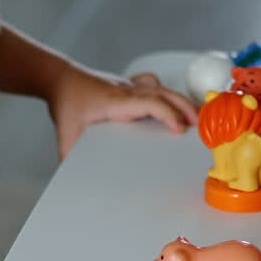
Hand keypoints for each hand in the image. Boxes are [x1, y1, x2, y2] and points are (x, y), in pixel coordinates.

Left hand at [48, 65, 197, 159]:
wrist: (60, 79)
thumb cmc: (66, 104)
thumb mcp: (66, 135)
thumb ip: (72, 158)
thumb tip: (78, 181)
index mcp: (116, 102)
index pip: (150, 102)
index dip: (168, 114)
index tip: (180, 130)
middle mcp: (127, 91)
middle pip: (164, 94)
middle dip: (185, 108)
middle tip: (201, 125)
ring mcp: (130, 86)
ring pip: (162, 89)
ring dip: (181, 101)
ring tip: (196, 117)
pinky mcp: (130, 86)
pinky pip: (154, 86)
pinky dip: (167, 94)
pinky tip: (173, 104)